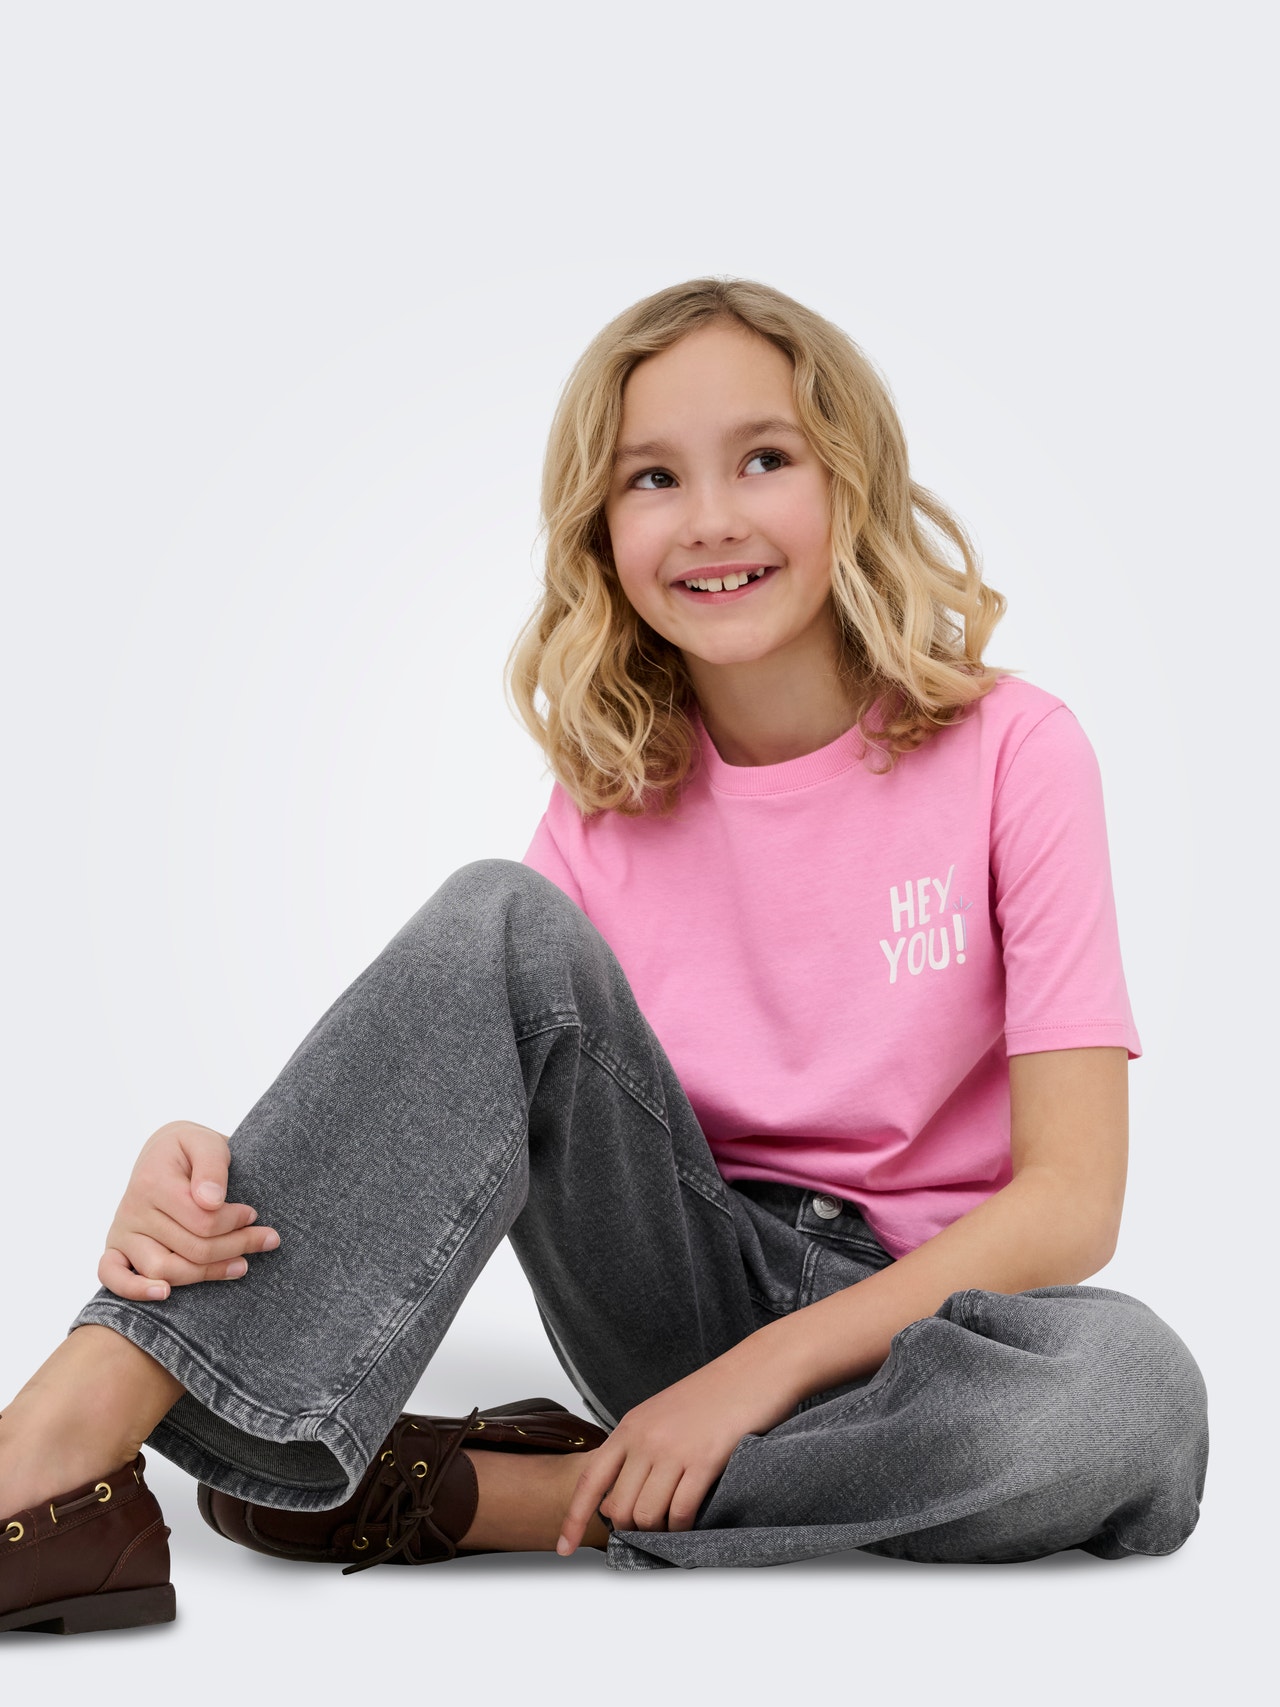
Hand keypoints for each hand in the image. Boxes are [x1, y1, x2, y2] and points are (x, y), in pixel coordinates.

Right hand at [98, 1120, 280, 1300]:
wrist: (162, 1152)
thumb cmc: (190, 1149)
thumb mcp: (206, 1142)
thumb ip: (212, 1166)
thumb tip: (211, 1201)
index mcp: (153, 1181)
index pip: (203, 1220)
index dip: (235, 1223)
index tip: (253, 1215)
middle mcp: (132, 1209)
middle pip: (191, 1248)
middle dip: (237, 1246)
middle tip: (266, 1239)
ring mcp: (122, 1231)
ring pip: (164, 1269)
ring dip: (207, 1273)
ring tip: (242, 1265)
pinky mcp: (116, 1248)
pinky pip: (112, 1276)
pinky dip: (135, 1290)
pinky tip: (165, 1293)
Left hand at [556, 1336, 800, 1553]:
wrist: (757, 1369)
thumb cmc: (714, 1394)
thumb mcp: (662, 1414)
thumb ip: (638, 1449)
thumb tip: (617, 1499)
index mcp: (631, 1426)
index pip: (590, 1479)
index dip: (572, 1518)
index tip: (562, 1548)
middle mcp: (646, 1438)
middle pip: (620, 1508)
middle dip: (631, 1528)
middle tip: (651, 1529)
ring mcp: (674, 1450)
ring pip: (648, 1515)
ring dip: (659, 1531)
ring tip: (674, 1524)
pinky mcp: (705, 1460)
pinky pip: (681, 1512)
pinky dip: (683, 1527)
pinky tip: (691, 1522)